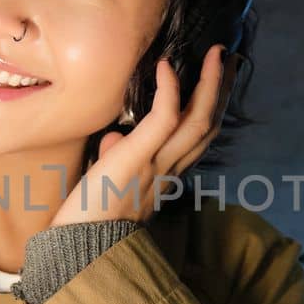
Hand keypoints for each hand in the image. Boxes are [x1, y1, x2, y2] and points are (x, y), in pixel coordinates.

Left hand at [50, 44, 240, 226]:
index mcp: (164, 178)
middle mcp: (168, 172)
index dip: (209, 110)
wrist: (78, 249)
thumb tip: (115, 137)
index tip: (213, 83)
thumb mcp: (108, 181)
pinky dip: (169, 90)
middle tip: (224, 57)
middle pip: (208, 127)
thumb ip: (117, 157)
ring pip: (198, 121)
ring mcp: (156, 165)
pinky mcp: (137, 158)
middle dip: (220, 90)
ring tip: (213, 54)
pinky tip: (166, 66)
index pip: (196, 141)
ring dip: (209, 83)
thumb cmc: (87, 218)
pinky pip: (164, 120)